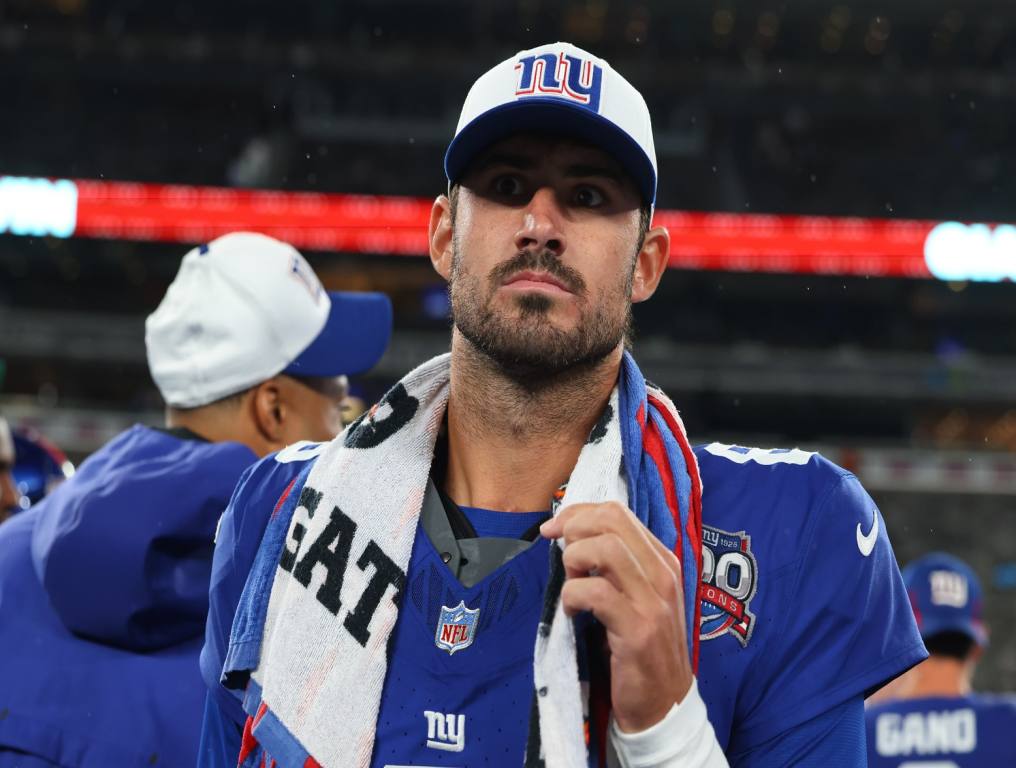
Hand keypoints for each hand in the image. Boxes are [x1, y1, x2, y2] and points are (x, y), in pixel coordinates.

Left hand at [540, 501, 692, 732]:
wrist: (663, 705)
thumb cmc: (639, 648)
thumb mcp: (634, 596)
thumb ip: (613, 565)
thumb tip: (569, 533)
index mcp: (661, 560)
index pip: (617, 512)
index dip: (578, 513)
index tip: (554, 529)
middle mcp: (663, 574)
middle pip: (611, 521)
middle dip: (573, 530)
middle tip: (561, 558)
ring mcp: (654, 601)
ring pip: (605, 548)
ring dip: (575, 561)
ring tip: (572, 586)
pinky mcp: (639, 630)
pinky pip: (595, 592)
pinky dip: (573, 597)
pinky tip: (572, 614)